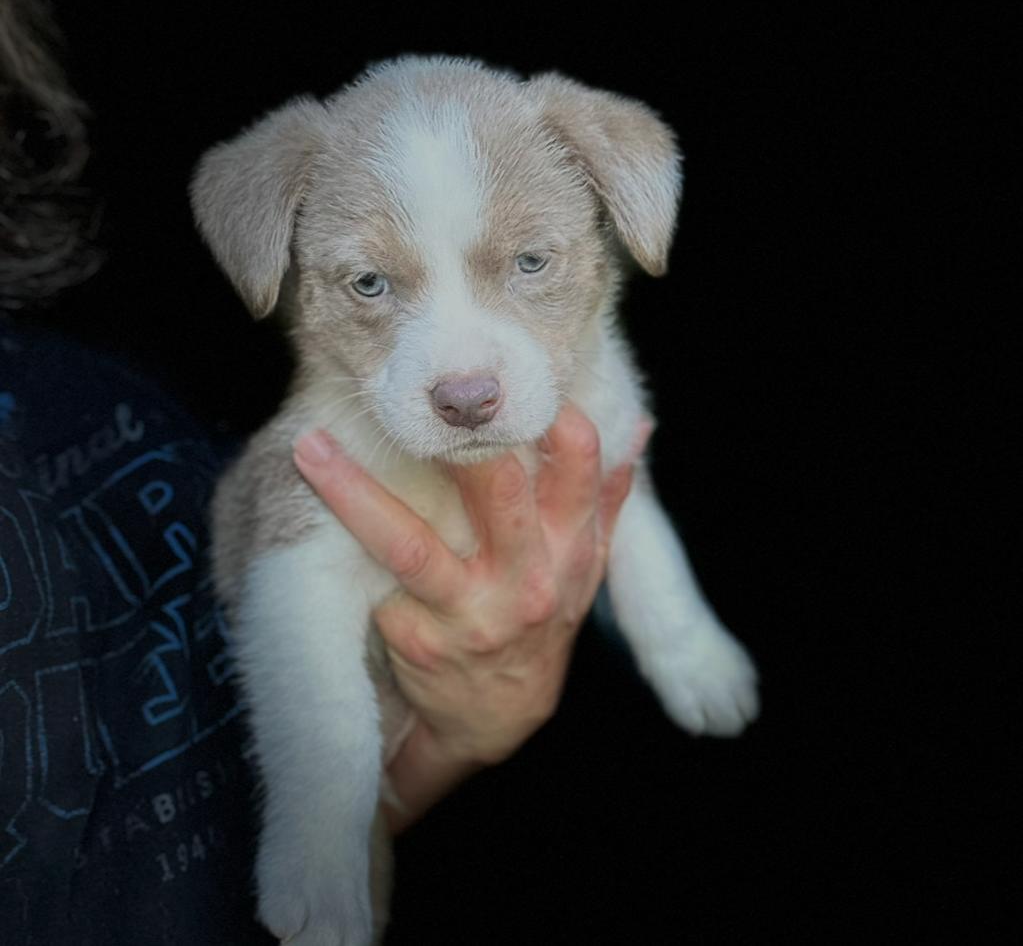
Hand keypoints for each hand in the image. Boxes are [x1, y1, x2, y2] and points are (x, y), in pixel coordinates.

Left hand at [293, 405, 648, 830]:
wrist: (497, 718)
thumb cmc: (541, 623)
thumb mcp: (585, 568)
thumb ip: (604, 499)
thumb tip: (635, 427)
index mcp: (571, 550)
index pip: (578, 471)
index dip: (554, 422)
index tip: (515, 379)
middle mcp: (527, 580)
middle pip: (494, 492)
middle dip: (452, 439)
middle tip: (411, 393)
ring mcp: (470, 614)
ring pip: (408, 543)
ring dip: (353, 492)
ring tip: (310, 448)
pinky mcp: (419, 640)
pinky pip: (381, 582)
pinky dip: (351, 543)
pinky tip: (318, 506)